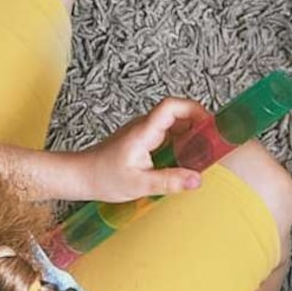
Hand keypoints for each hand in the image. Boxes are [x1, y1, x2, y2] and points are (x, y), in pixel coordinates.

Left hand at [75, 99, 214, 203]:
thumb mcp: (139, 184)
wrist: (80, 176)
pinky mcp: (141, 140)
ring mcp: (142, 132)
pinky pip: (167, 135)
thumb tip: (197, 179)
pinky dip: (179, 145)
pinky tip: (183, 162)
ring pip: (174, 125)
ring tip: (200, 156)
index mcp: (144, 131)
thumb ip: (169, 181)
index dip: (195, 110)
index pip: (172, 106)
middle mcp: (144, 126)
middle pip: (178, 114)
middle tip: (211, 145)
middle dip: (198, 126)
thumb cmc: (103, 178)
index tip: (210, 125)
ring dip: (190, 137)